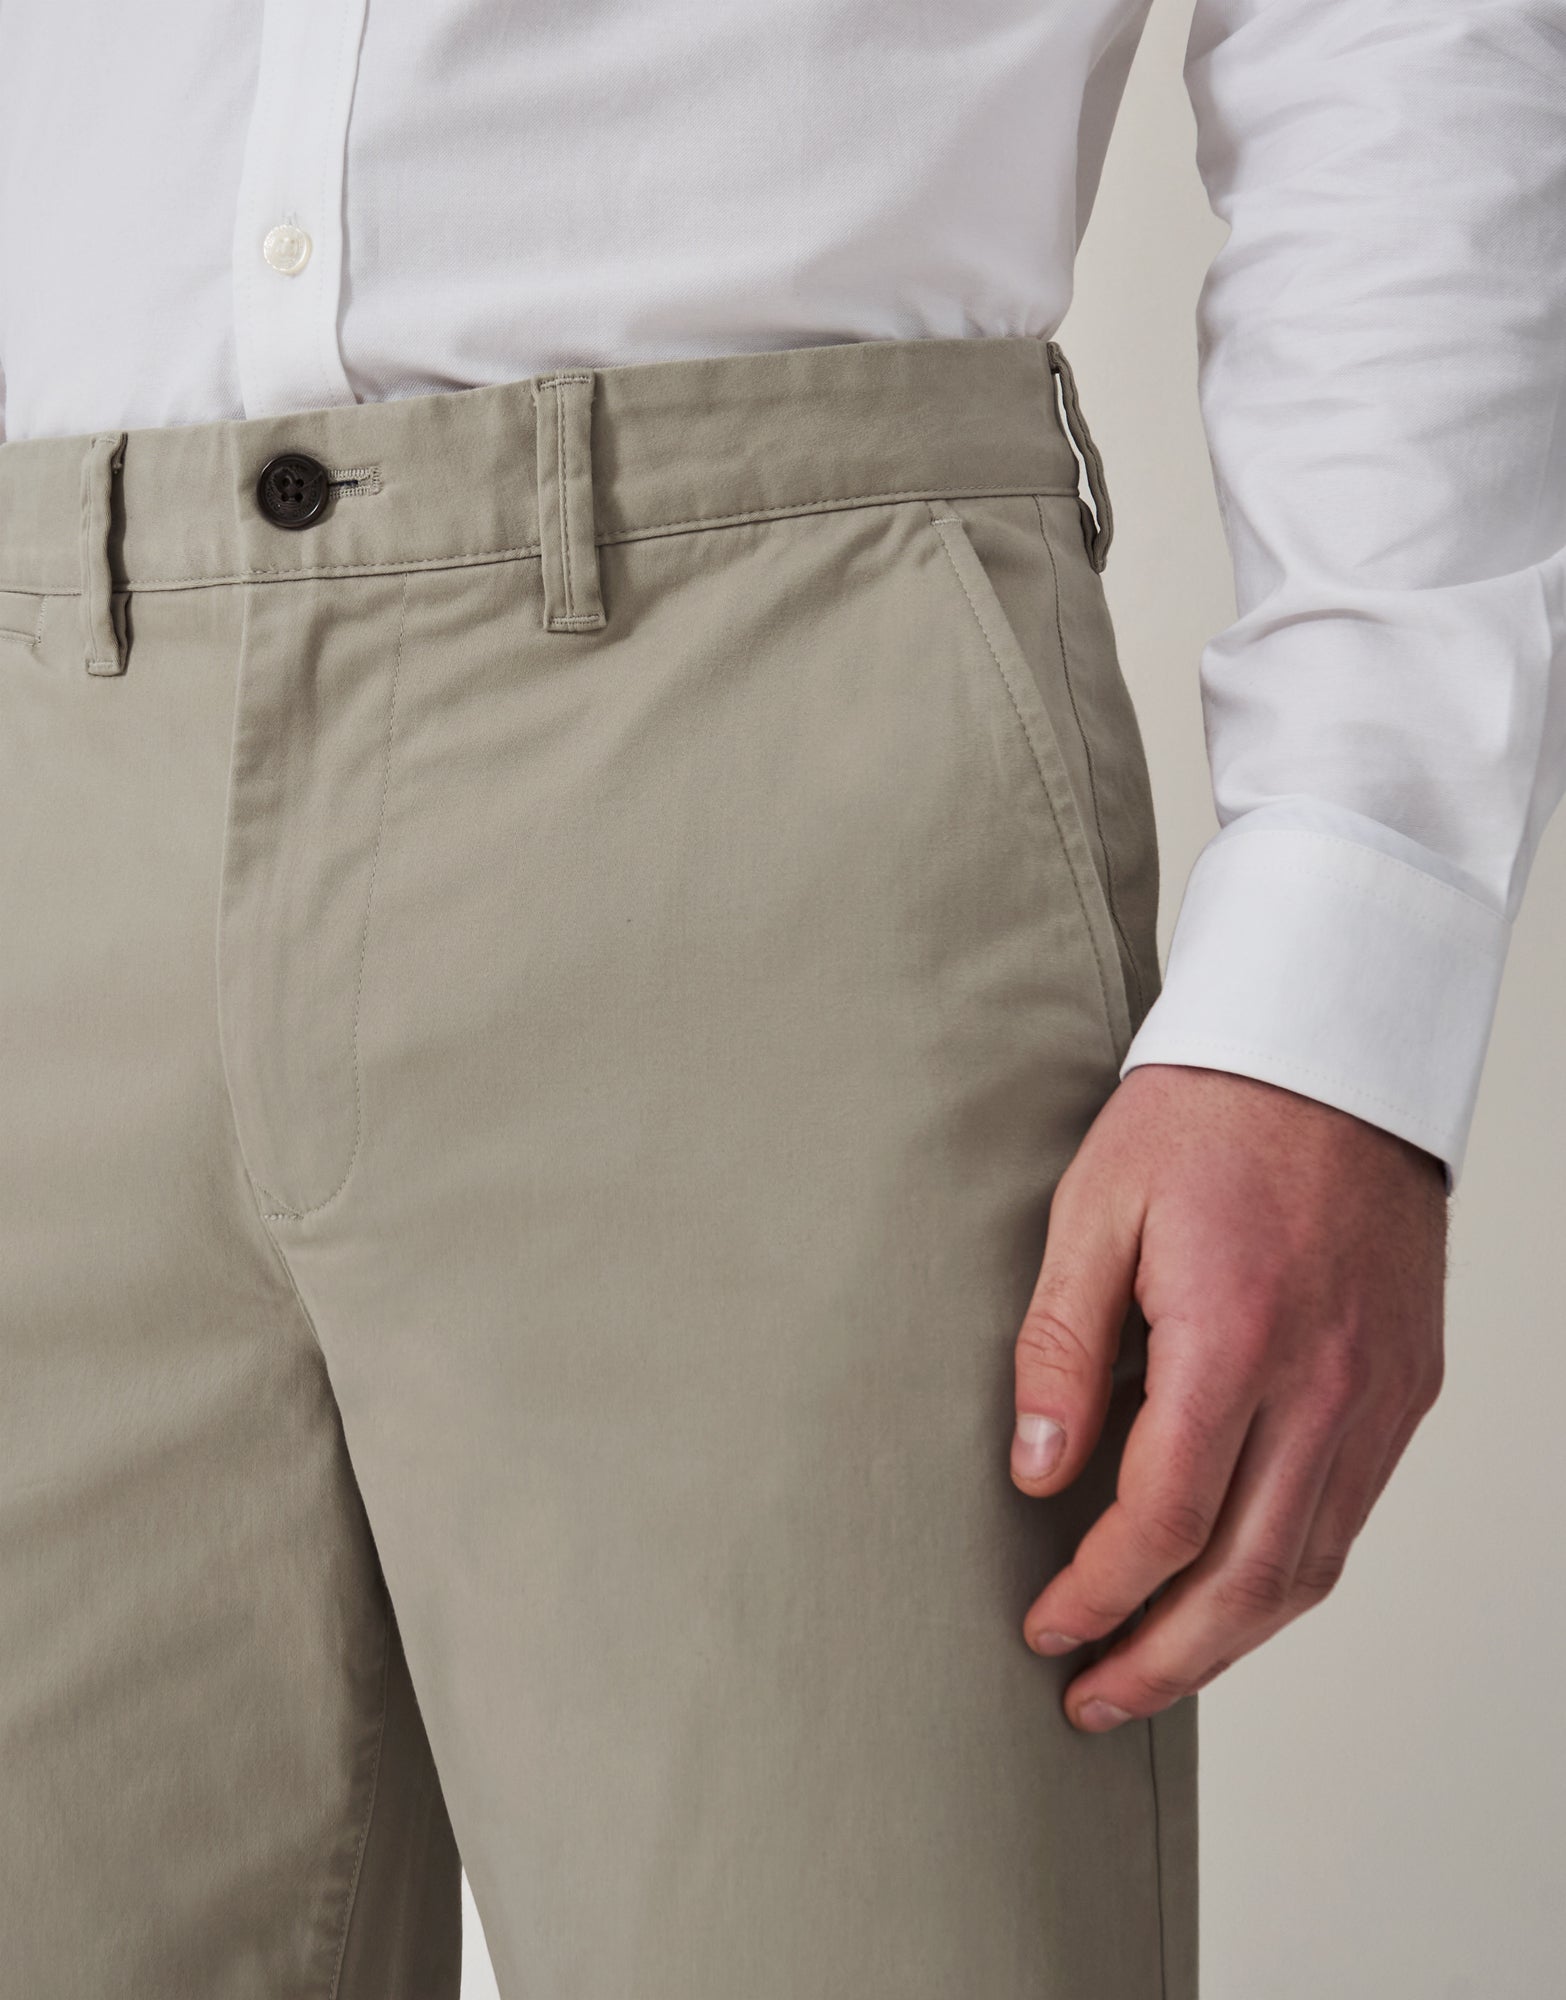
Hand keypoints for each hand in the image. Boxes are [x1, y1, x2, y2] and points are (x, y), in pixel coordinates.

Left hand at [1011, 1062, 1447, 1731]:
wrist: (1330, 1053)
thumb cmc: (1201, 1116)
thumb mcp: (1094, 1209)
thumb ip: (1061, 1348)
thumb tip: (1038, 1473)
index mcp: (1235, 1337)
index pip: (1164, 1519)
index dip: (1099, 1593)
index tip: (1046, 1626)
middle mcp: (1325, 1382)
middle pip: (1247, 1579)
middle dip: (1163, 1659)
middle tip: (1092, 1701)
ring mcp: (1380, 1391)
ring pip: (1310, 1564)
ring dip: (1229, 1639)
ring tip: (1155, 1669)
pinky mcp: (1407, 1385)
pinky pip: (1350, 1515)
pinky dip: (1288, 1574)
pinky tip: (1232, 1589)